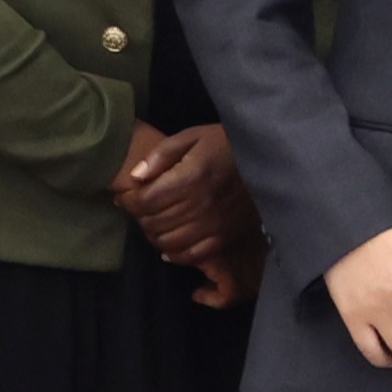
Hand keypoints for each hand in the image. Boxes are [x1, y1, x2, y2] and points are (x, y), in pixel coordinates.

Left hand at [114, 123, 247, 305]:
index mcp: (189, 178)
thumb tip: (135, 177)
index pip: (145, 200)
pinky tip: (169, 246)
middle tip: (138, 208)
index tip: (124, 195)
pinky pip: (192, 255)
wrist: (268, 159)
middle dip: (139, 216)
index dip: (128, 200)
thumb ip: (161, 155)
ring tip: (152, 223)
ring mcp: (213, 225)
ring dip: (153, 235)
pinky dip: (175, 254)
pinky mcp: (224, 236)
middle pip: (153, 222)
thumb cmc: (226, 144)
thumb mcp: (192, 137)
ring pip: (168, 242)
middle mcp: (199, 205)